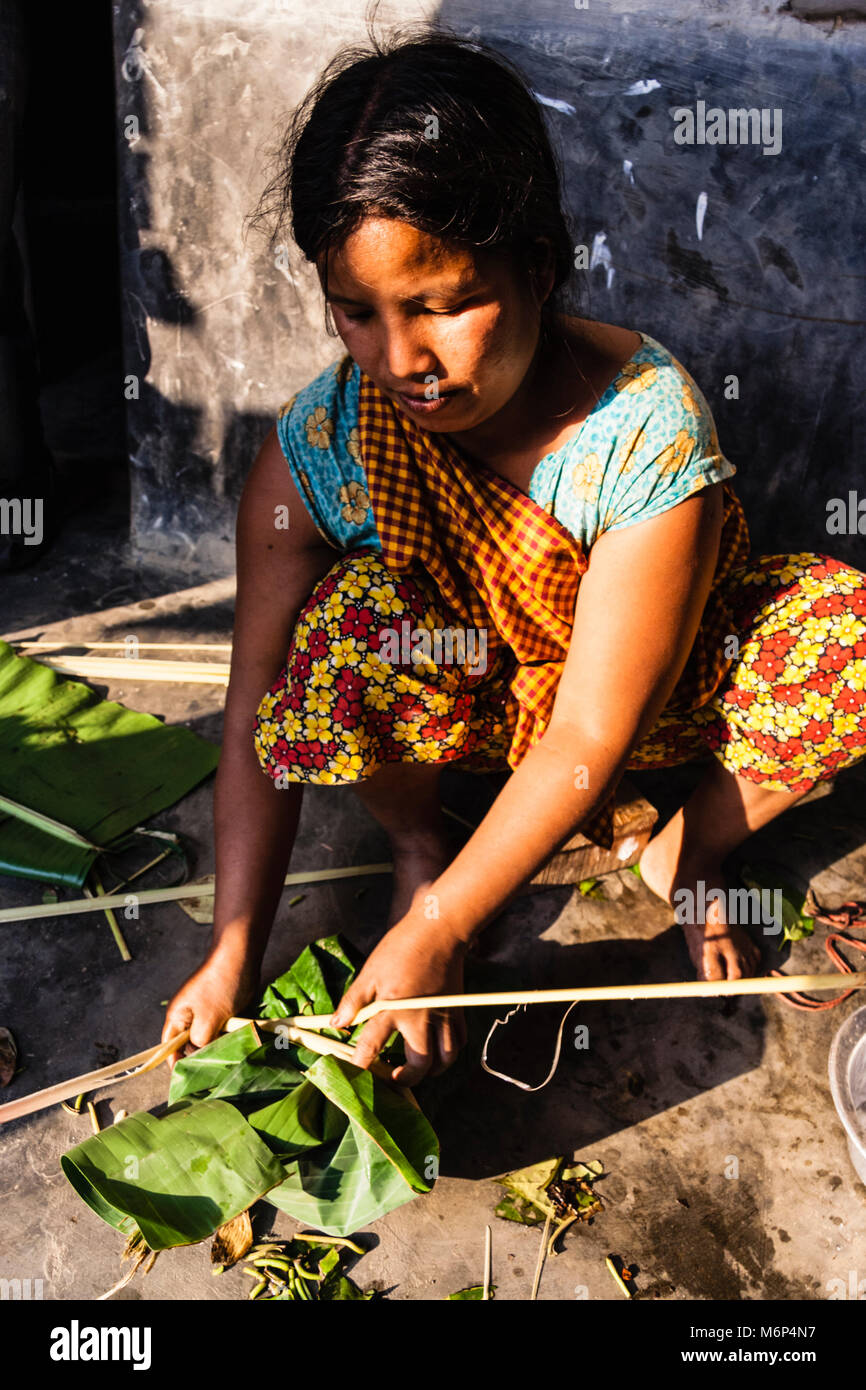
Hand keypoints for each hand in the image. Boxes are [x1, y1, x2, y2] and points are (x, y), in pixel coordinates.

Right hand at [161, 946, 258, 1066]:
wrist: (240, 956)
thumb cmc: (220, 985)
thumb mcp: (208, 1019)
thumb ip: (200, 1042)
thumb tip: (197, 1057)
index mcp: (177, 1017)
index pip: (169, 1049)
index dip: (177, 1066)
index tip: (189, 1083)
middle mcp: (188, 1016)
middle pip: (189, 1045)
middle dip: (199, 1059)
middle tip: (212, 1078)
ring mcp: (206, 1012)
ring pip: (207, 1038)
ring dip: (216, 1049)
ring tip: (225, 1066)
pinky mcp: (222, 1009)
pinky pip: (221, 1030)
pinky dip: (227, 1038)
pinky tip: (236, 1049)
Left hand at [330, 910, 467, 1085]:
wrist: (438, 931)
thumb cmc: (401, 949)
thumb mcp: (370, 972)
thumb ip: (353, 1001)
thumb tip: (337, 1024)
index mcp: (393, 1008)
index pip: (372, 1046)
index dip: (361, 1064)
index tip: (355, 1074)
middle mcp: (421, 1018)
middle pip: (419, 1064)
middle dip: (406, 1078)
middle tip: (393, 1078)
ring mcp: (443, 1016)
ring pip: (445, 1059)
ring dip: (431, 1071)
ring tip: (417, 1069)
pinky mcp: (457, 1010)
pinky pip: (459, 1042)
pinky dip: (449, 1053)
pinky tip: (437, 1051)